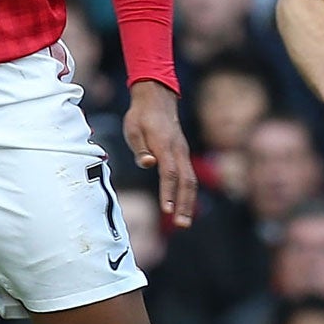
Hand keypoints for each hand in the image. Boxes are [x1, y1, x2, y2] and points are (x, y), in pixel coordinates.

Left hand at [124, 79, 196, 228]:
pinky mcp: (183, 153)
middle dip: (184, 204)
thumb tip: (147, 163)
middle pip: (186, 181)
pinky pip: (188, 175)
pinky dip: (188, 192)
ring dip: (188, 202)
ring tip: (183, 221)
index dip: (168, 193)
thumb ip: (140, 148)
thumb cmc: (141, 116)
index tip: (166, 210)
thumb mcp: (133, 129)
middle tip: (181, 224)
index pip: (169, 173)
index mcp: (164, 146)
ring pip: (190, 180)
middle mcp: (178, 150)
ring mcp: (183, 152)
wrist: (157, 98)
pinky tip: (183, 205)